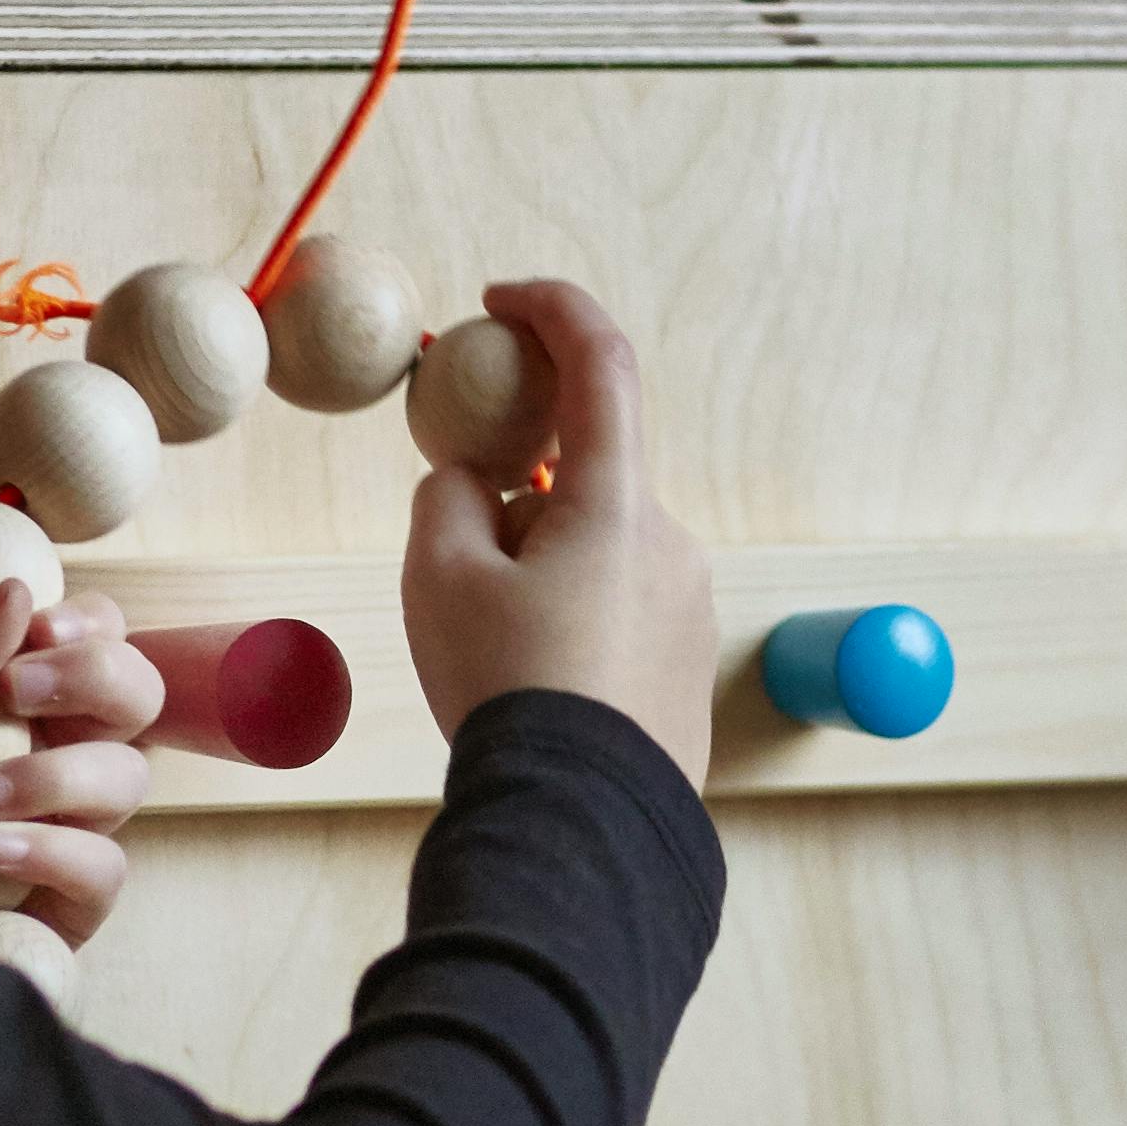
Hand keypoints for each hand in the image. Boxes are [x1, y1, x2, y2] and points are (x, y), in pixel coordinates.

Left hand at [0, 591, 163, 941]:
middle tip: (15, 691)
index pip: (87, 643)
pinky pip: (104, 869)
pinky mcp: (60, 913)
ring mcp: (58, 837)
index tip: (38, 632)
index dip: (86, 626)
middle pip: (135, 698)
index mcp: (0, 705)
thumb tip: (19, 594)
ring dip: (55, 775)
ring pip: (126, 779)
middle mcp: (43, 761)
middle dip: (94, 677)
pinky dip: (53, 851)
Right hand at [400, 279, 715, 783]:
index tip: (502, 303)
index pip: (600, 362)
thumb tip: (472, 486)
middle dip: (515, 496)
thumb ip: (448, 499)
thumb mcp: (437, 576)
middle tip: (456, 563)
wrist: (582, 822)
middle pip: (583, 476)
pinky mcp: (687, 665)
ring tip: (488, 652)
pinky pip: (618, 610)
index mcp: (616, 501)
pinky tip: (530, 689)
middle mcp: (670, 542)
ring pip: (596, 551)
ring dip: (538, 567)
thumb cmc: (505, 687)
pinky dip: (568, 619)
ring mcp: (688, 607)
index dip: (552, 311)